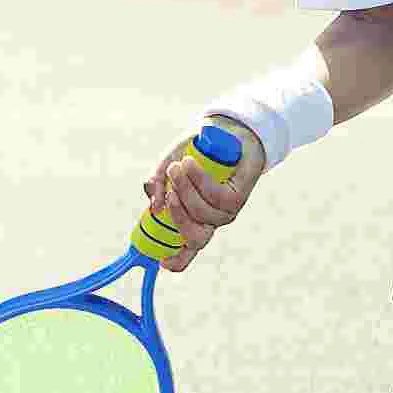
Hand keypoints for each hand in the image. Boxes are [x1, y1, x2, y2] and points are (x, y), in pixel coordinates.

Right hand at [142, 117, 265, 272]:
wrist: (226, 131)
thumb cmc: (195, 153)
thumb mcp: (168, 166)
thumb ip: (157, 185)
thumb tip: (155, 207)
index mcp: (192, 220)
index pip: (186, 251)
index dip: (176, 261)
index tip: (161, 261)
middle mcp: (210, 221)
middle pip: (195, 239)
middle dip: (178, 217)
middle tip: (168, 192)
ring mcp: (226, 212)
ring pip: (203, 213)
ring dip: (185, 189)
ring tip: (177, 166)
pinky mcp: (238, 198)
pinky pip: (216, 196)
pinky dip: (200, 180)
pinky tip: (191, 163)